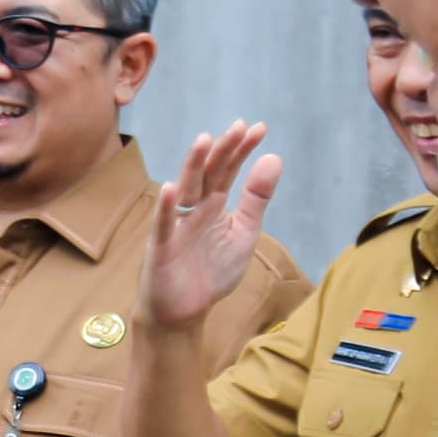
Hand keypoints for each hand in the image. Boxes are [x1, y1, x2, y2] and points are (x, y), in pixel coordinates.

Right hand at [143, 122, 282, 329]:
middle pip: (208, 174)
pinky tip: (170, 189)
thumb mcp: (243, 232)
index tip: (259, 128)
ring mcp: (176, 225)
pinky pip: (163, 225)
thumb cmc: (211, 270)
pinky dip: (166, 208)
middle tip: (239, 127)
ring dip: (192, 166)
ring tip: (204, 141)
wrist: (184, 309)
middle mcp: (194, 209)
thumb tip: (274, 158)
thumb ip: (256, 198)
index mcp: (213, 204)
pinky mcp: (162, 247)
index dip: (242, 150)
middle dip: (223, 151)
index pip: (228, 171)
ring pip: (184, 191)